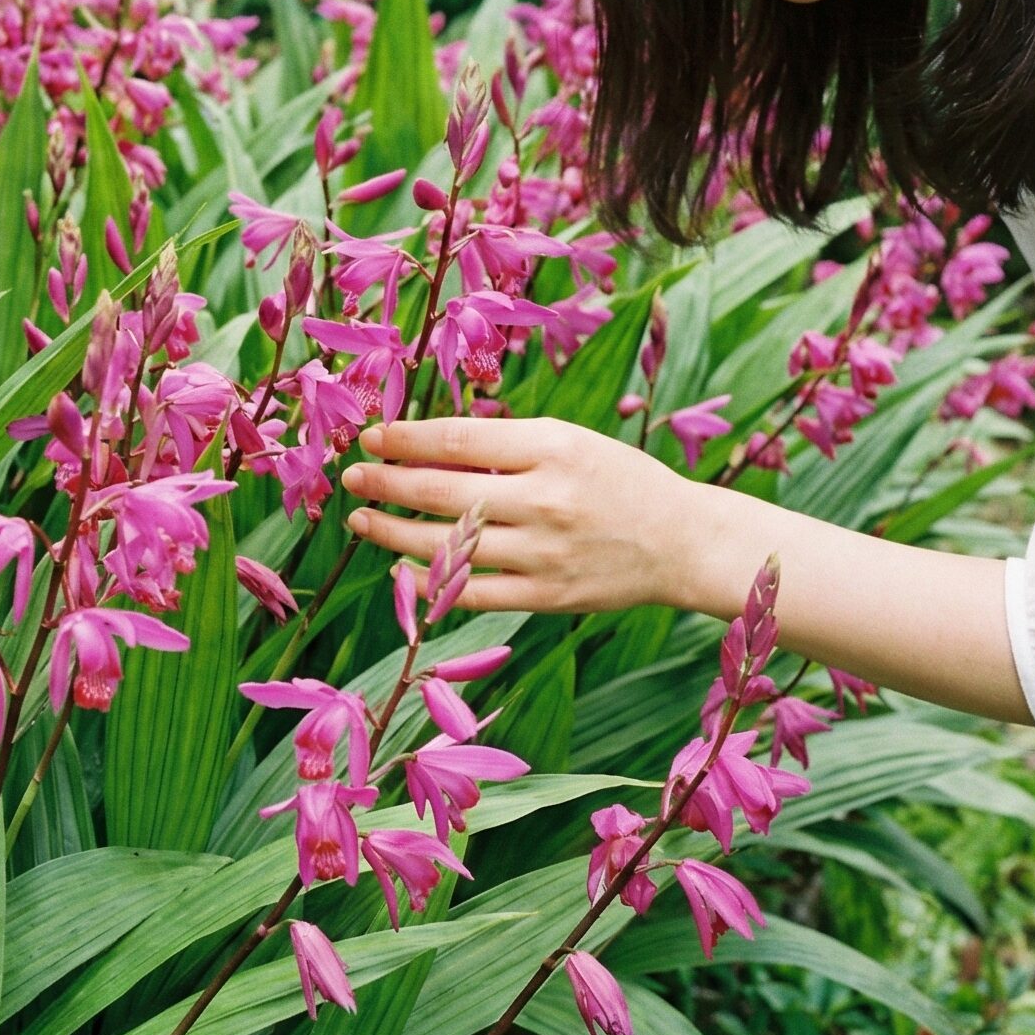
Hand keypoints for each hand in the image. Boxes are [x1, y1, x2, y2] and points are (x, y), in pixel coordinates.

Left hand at [341, 416, 700, 614]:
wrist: (682, 541)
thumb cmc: (617, 480)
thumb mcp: (569, 441)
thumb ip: (505, 444)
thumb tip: (422, 445)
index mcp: (554, 448)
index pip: (460, 441)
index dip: (405, 439)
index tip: (371, 437)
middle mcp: (546, 501)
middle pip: (443, 493)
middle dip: (386, 484)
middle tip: (352, 477)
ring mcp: (545, 554)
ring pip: (449, 546)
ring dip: (392, 533)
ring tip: (360, 520)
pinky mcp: (546, 597)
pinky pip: (471, 592)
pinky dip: (429, 580)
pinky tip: (400, 565)